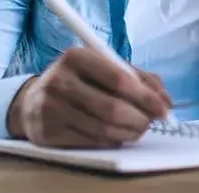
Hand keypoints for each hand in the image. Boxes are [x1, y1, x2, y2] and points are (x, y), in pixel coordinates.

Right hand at [6, 47, 171, 147]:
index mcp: (76, 56)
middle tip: (151, 123)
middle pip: (112, 108)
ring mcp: (51, 108)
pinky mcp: (48, 132)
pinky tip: (117, 135)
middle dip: (140, 119)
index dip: (146, 97)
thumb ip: (137, 77)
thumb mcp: (103, 67)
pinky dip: (112, 140)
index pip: (119, 79)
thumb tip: (165, 100)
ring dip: (129, 133)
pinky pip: (91, 141)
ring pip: (103, 129)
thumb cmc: (79, 81)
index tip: (163, 108)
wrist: (33, 100)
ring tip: (138, 129)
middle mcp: (60, 80)